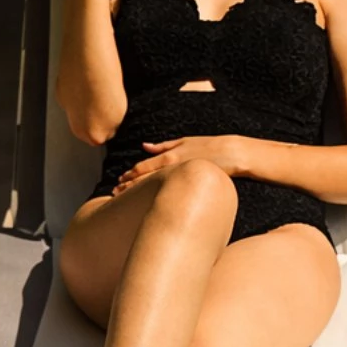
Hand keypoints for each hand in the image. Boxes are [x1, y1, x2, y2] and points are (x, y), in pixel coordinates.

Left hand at [111, 135, 250, 194]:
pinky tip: (148, 206)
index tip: (119, 181)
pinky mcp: (188, 187)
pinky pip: (169, 194)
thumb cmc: (208, 146)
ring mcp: (179, 179)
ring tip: (124, 199)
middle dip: (128, 186)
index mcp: (169, 156)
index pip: (144, 167)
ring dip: (137, 193)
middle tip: (114, 193)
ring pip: (153, 188)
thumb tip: (145, 146)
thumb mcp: (184, 141)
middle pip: (144, 179)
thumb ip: (163, 145)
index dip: (129, 175)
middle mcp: (171, 168)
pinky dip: (155, 198)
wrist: (231, 154)